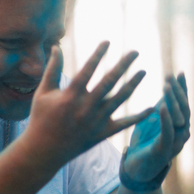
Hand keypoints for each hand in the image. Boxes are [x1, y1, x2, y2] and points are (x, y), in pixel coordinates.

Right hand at [22, 43, 148, 168]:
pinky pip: (124, 124)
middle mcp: (85, 108)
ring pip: (119, 100)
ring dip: (132, 84)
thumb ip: (52, 69)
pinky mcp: (102, 134)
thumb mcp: (43, 93)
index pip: (87, 70)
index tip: (108, 41)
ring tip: (143, 71)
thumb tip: (56, 46)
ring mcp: (96, 122)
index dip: (98, 55)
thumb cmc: (41, 118)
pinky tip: (152, 108)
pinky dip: (138, 117)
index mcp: (70, 96)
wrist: (43, 151)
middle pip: (108, 82)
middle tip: (135, 52)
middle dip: (123, 65)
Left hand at [122, 72, 191, 181]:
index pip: (183, 104)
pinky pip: (168, 133)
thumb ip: (160, 109)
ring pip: (179, 119)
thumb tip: (166, 90)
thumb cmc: (144, 146)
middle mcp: (181, 134)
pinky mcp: (164, 151)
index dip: (182, 89)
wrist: (136, 173)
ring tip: (166, 86)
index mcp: (179, 127)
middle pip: (184, 109)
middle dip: (178, 91)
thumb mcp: (151, 123)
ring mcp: (175, 143)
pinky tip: (162, 107)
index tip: (179, 73)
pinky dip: (166, 120)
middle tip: (170, 76)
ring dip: (173, 102)